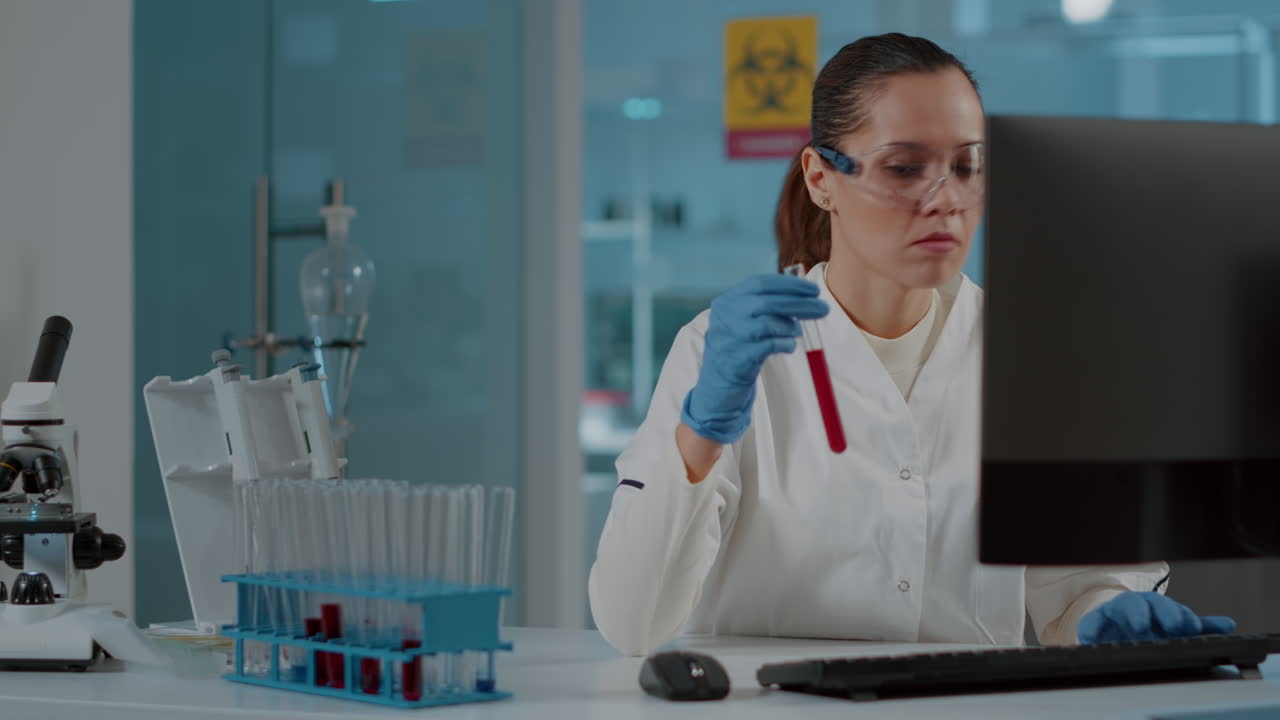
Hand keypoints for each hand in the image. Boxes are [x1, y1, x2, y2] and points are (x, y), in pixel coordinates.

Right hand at [681, 273, 827, 443]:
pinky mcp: (737, 359)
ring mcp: (729, 337)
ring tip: (798, 331)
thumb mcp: (744, 319)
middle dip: (799, 304)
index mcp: (728, 300)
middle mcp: (725, 316)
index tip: (814, 290)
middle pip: (767, 302)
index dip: (790, 285)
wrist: (717, 383)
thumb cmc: (739, 346)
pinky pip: (768, 346)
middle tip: (823, 308)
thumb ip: (767, 305)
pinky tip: (790, 346)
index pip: (761, 283)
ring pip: (767, 323)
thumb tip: (805, 294)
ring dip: (790, 326)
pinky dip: (784, 344)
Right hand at [1077, 591, 1235, 643]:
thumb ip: (1197, 627)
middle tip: (1174, 625)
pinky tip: (1097, 636)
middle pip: (1147, 601)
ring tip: (1142, 628)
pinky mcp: (1093, 625)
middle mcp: (1134, 606)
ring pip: (1122, 606)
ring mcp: (1113, 614)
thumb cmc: (1145, 627)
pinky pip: (1090, 624)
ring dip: (1134, 614)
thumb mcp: (1172, 627)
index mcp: (1154, 606)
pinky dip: (1092, 628)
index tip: (1189, 626)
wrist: (1110, 631)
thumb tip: (1229, 624)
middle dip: (1161, 611)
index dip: (1179, 614)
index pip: (1167, 606)